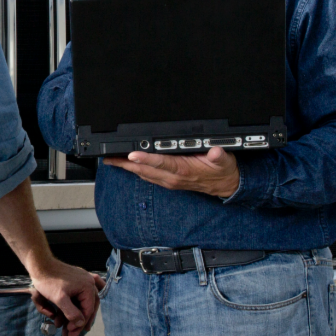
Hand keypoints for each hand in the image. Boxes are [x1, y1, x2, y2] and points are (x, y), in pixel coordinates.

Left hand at [28, 258, 104, 335]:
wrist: (39, 264)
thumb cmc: (48, 280)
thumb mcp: (59, 299)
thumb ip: (71, 313)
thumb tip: (81, 324)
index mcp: (87, 286)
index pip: (87, 311)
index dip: (80, 325)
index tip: (72, 335)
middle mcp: (89, 283)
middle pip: (87, 308)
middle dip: (77, 323)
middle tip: (71, 335)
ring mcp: (82, 281)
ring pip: (82, 304)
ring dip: (73, 316)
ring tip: (64, 327)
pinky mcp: (76, 281)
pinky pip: (79, 297)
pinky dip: (74, 307)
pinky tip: (70, 315)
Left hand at [104, 146, 238, 197]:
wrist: (226, 185)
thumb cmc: (223, 170)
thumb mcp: (225, 160)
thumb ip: (219, 155)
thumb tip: (215, 150)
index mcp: (184, 170)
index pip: (162, 163)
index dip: (146, 159)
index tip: (132, 155)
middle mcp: (173, 177)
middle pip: (145, 170)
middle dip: (126, 164)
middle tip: (109, 157)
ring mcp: (170, 181)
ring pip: (143, 175)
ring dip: (127, 169)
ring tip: (112, 160)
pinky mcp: (169, 182)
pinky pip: (149, 178)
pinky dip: (136, 172)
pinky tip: (128, 167)